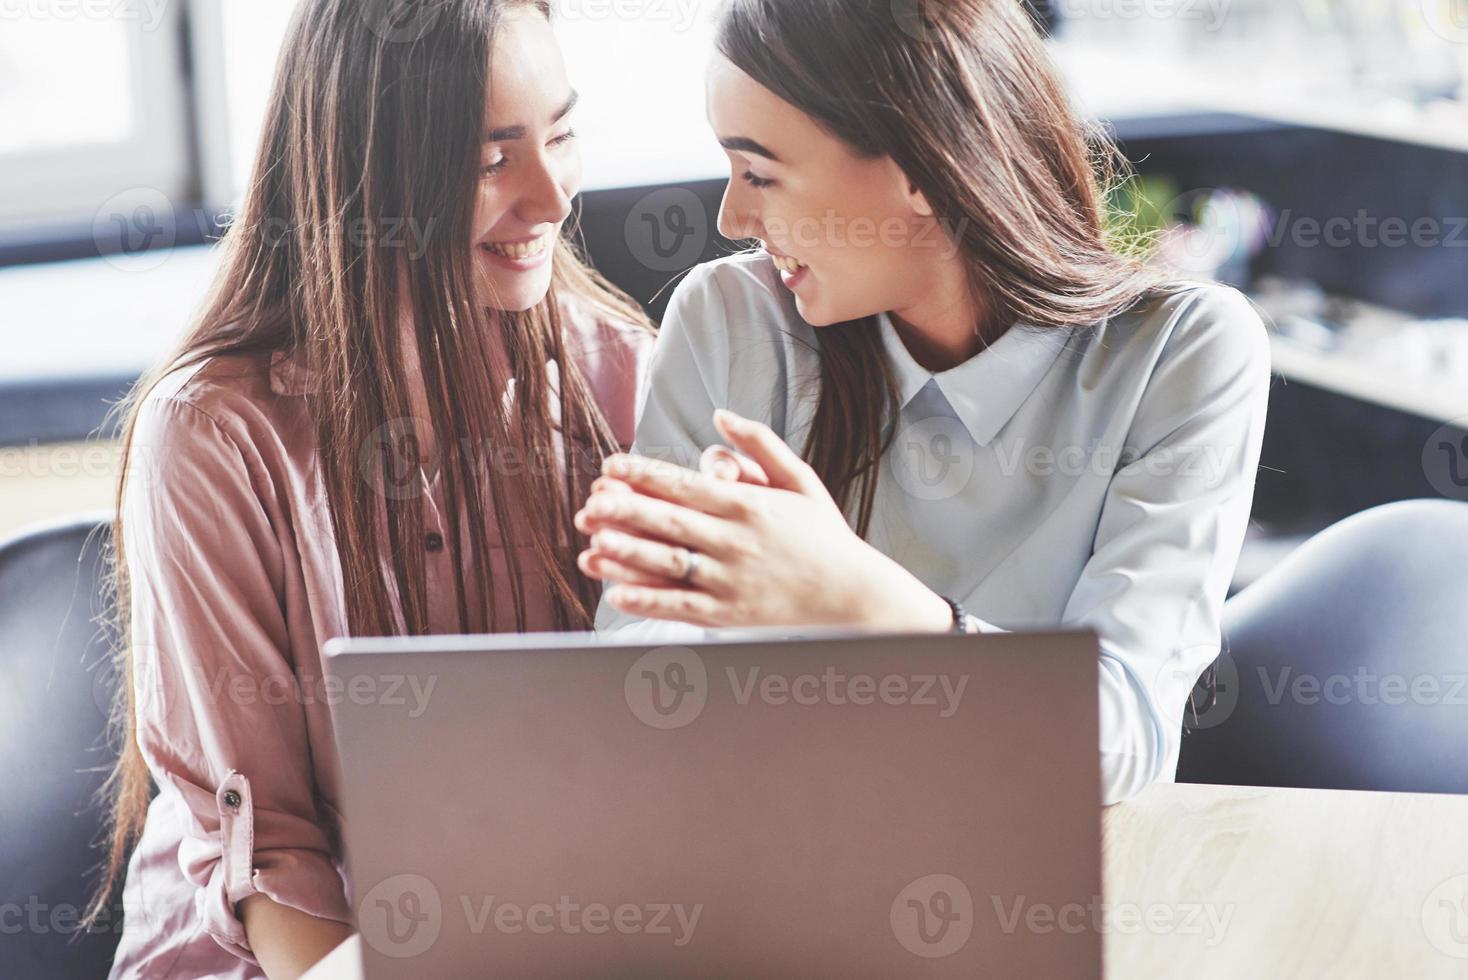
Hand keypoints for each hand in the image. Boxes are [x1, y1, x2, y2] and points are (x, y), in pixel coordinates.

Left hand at [575, 410, 951, 631]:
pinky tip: (617, 595)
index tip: (610, 466)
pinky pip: (680, 606)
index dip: (643, 474)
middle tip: (590, 503)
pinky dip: (648, 602)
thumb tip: (721, 416)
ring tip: (593, 545)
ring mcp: (729, 580)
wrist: (853, 593)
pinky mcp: (729, 614)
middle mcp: (735, 541)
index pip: (685, 484)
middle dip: (625, 511)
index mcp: (747, 505)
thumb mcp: (800, 480)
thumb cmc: (824, 534)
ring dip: (628, 555)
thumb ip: (760, 444)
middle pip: (670, 522)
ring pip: (669, 564)